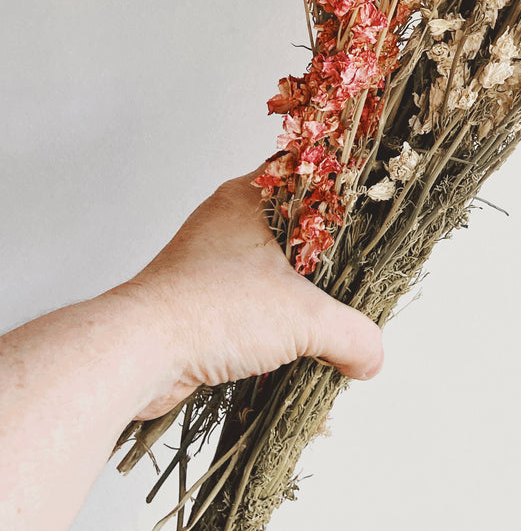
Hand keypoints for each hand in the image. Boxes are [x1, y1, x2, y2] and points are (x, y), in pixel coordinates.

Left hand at [111, 170, 383, 418]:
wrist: (139, 354)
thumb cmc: (211, 309)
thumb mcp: (306, 319)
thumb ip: (352, 335)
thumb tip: (371, 358)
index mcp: (248, 199)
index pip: (305, 172)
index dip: (341, 190)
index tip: (371, 211)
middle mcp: (225, 222)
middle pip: (292, 225)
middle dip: (325, 254)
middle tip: (359, 272)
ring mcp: (207, 262)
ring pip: (267, 267)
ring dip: (296, 293)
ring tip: (329, 315)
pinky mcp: (195, 300)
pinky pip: (246, 301)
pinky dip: (268, 320)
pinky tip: (290, 343)